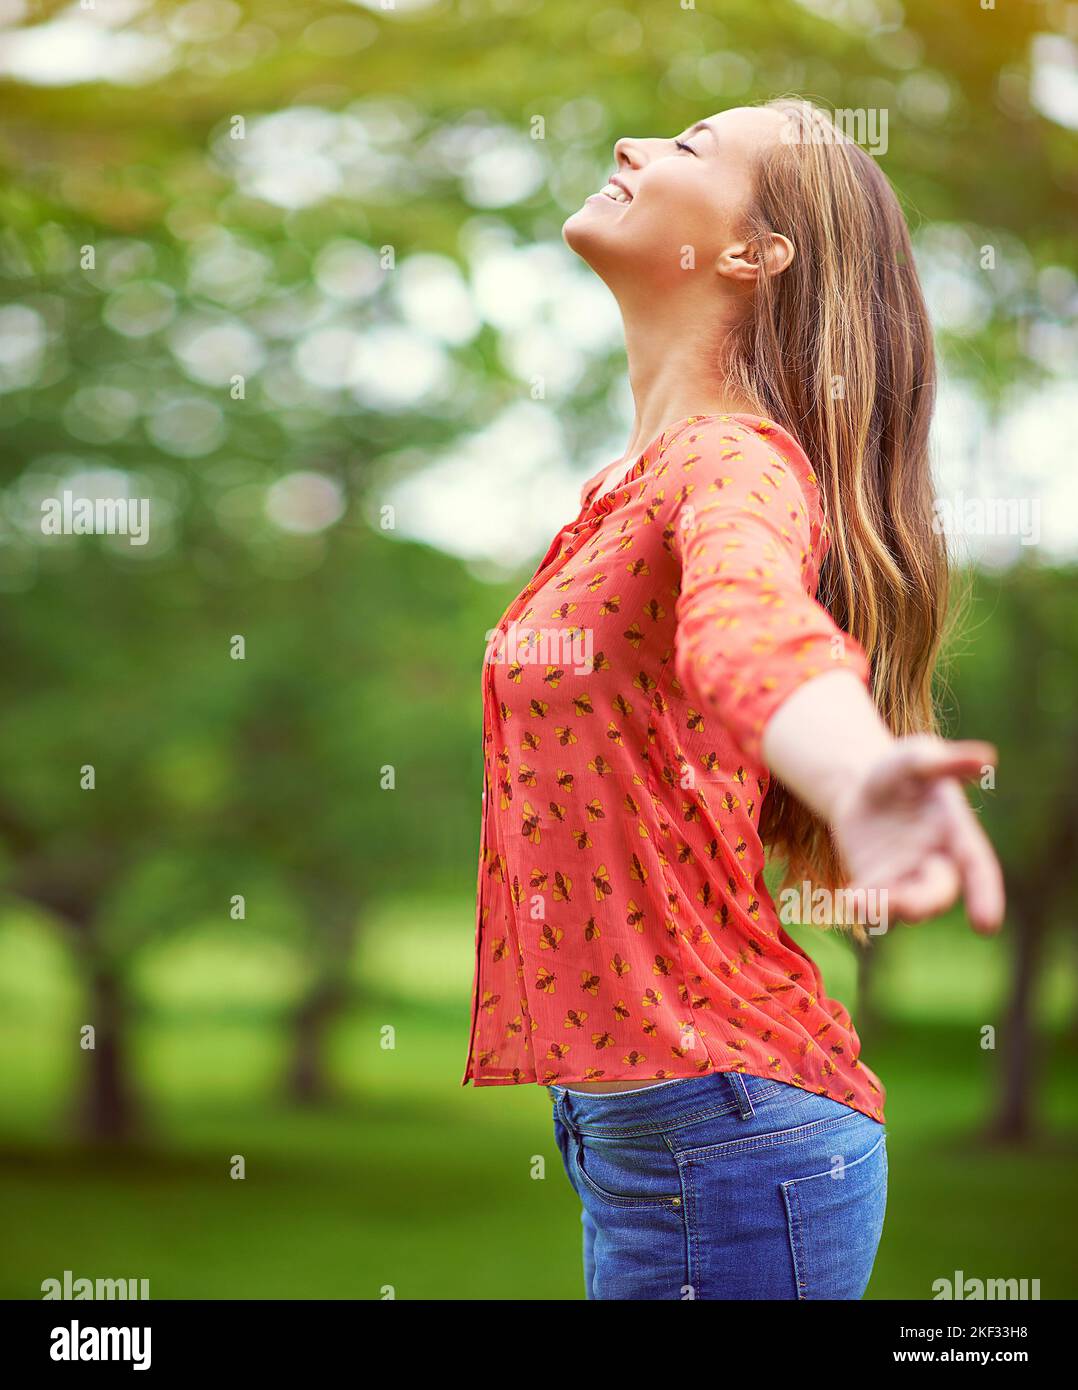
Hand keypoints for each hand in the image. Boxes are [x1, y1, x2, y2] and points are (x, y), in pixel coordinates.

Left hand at [830, 735, 1004, 934]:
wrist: (858, 786)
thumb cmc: (897, 770)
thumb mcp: (917, 756)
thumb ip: (945, 762)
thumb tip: (986, 759)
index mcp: (956, 834)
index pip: (978, 867)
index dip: (985, 894)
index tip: (985, 925)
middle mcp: (936, 863)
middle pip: (938, 894)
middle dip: (922, 902)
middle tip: (902, 905)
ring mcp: (906, 879)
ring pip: (904, 908)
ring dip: (887, 909)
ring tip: (861, 902)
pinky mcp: (876, 887)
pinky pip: (874, 906)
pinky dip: (864, 907)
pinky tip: (850, 898)